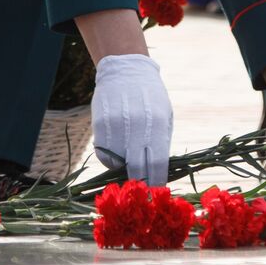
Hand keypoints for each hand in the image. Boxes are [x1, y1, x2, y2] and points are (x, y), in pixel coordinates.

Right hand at [92, 54, 172, 185]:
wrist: (126, 72)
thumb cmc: (151, 97)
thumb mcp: (165, 116)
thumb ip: (161, 142)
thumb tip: (158, 173)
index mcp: (158, 124)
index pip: (158, 163)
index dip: (157, 181)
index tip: (156, 192)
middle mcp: (137, 126)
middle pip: (137, 167)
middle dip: (140, 182)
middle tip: (141, 189)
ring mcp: (117, 126)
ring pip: (117, 164)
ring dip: (124, 169)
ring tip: (129, 161)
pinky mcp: (100, 125)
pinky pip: (104, 154)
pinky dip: (110, 158)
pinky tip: (117, 149)